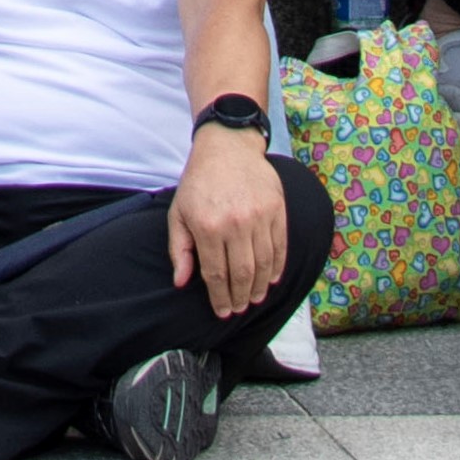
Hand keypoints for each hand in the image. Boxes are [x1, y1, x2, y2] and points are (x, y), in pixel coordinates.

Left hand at [167, 126, 289, 319]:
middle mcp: (235, 224)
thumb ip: (179, 249)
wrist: (227, 147)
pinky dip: (277, 267)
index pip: (216, 274)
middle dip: (240, 298)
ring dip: (259, 287)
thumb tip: (182, 283)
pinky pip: (280, 246)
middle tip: (238, 309)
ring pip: (264, 264)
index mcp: (207, 227)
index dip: (219, 298)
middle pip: (242, 274)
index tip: (222, 312)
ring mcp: (259, 216)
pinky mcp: (277, 209)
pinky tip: (271, 279)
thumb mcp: (178, 213)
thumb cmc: (198, 182)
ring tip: (254, 299)